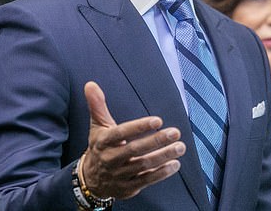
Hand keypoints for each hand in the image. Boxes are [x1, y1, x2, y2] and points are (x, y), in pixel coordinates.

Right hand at [81, 81, 185, 199]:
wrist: (91, 180)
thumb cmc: (100, 147)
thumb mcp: (97, 126)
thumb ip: (97, 105)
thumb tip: (90, 84)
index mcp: (104, 141)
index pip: (121, 132)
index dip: (139, 127)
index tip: (157, 120)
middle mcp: (111, 159)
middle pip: (135, 150)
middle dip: (156, 141)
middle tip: (175, 132)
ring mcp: (120, 174)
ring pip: (144, 165)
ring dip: (164, 156)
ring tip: (180, 147)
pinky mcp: (128, 187)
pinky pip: (146, 180)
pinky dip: (162, 173)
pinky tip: (175, 164)